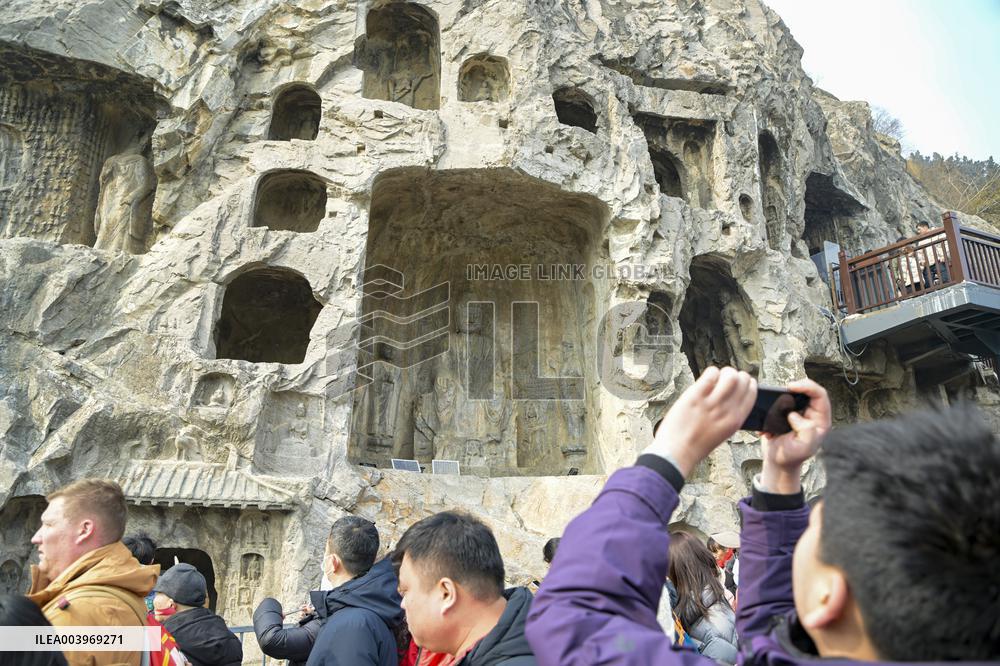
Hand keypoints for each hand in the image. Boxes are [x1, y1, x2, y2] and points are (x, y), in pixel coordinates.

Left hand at [645, 367, 756, 476]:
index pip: (751, 394)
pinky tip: (705, 379)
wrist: (676, 453)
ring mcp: (711, 403)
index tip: (740, 381)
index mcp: (735, 421)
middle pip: (742, 381)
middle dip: (736, 375)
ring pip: (729, 375)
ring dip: (724, 372)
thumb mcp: (721, 433)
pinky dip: (710, 372)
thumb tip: (728, 399)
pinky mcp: (696, 396)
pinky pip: (710, 375)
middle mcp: (727, 410)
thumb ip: (727, 417)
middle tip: (726, 378)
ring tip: (716, 377)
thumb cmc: (695, 445)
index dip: (747, 383)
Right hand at [759, 378, 830, 493]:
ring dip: (782, 396)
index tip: (791, 387)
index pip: (820, 395)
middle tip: (783, 389)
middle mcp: (812, 414)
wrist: (777, 461)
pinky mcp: (787, 414)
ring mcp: (800, 413)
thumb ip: (806, 430)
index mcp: (821, 420)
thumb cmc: (792, 456)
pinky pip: (781, 402)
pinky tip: (768, 415)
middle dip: (795, 387)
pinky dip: (773, 404)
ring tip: (774, 403)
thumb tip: (795, 415)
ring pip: (794, 395)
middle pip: (808, 390)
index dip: (808, 387)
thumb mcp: (804, 447)